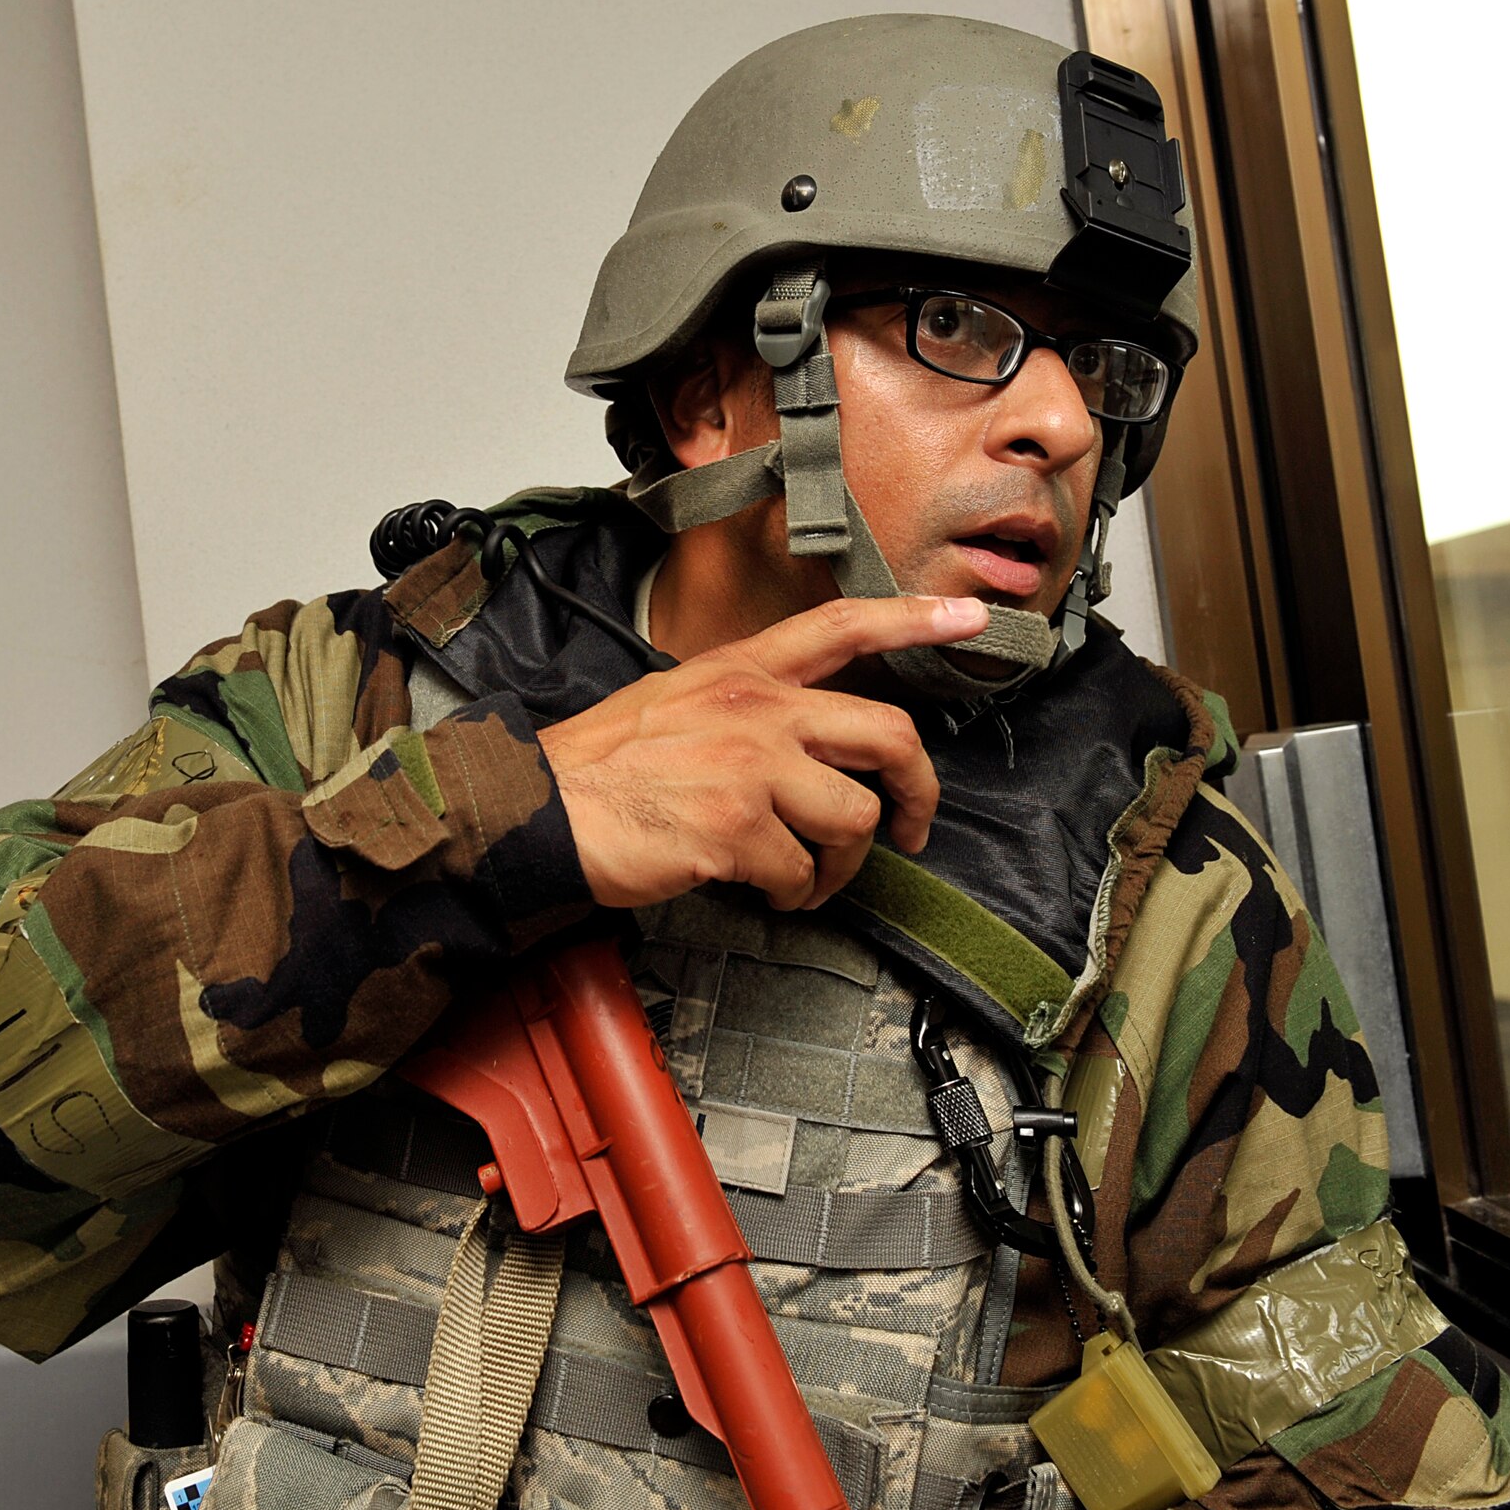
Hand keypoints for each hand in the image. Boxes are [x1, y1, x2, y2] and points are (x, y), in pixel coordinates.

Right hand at [538, 595, 987, 910]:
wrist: (537, 810)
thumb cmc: (601, 767)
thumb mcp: (676, 700)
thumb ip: (746, 707)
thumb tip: (803, 746)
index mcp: (743, 671)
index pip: (845, 626)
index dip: (916, 620)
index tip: (972, 615)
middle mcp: (756, 708)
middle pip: (889, 737)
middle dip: (919, 792)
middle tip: (914, 827)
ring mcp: (749, 766)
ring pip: (855, 820)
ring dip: (842, 865)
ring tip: (809, 880)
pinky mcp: (736, 827)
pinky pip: (800, 871)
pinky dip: (790, 894)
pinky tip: (763, 891)